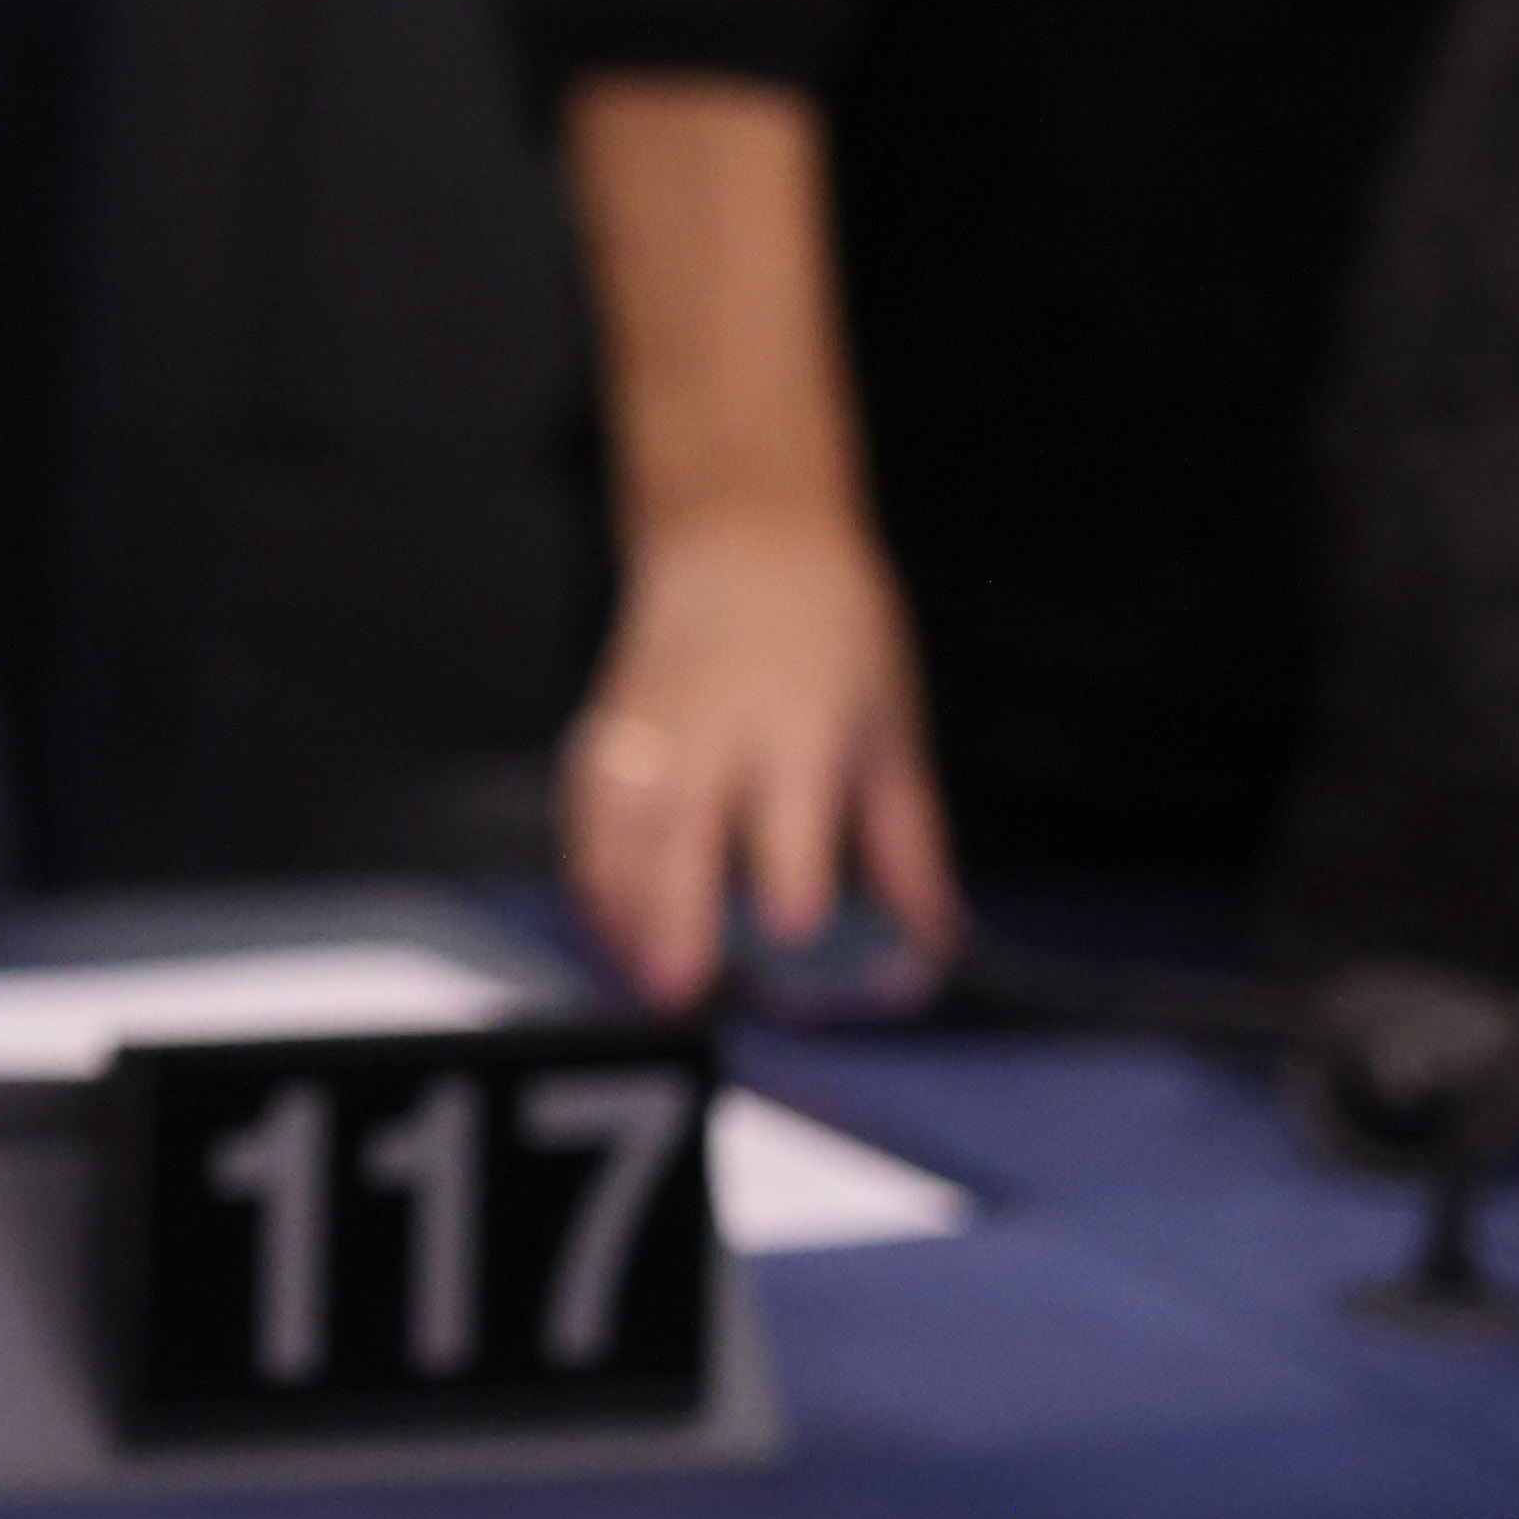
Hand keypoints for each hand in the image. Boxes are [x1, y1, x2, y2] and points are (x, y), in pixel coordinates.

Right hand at [561, 507, 962, 1013]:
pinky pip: (583, 804)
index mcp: (803, 715)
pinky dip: (588, 867)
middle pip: (681, 819)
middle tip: (679, 987)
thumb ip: (906, 839)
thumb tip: (934, 935)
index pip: (790, 802)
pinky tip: (606, 919)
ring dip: (620, 901)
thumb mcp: (890, 721)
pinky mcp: (606, 723)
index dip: (788, 864)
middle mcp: (716, 718)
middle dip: (673, 905)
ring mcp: (649, 720)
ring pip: (616, 817)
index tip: (790, 928)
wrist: (738, 531)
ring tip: (638, 974)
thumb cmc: (829, 624)